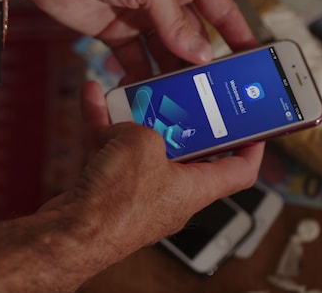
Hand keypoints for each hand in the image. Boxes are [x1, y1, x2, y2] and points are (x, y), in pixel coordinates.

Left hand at [11, 0, 257, 82]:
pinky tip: (149, 94)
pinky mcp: (114, 34)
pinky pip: (134, 61)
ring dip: (172, 75)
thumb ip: (176, 21)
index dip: (236, 32)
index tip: (252, 57)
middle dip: (202, 63)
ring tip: (184, 99)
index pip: (219, 8)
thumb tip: (201, 55)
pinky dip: (141, 78)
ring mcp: (139, 18)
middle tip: (215, 90)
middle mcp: (163, 0)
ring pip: (165, 54)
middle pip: (192, 37)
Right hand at [39, 81, 264, 254]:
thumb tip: (131, 122)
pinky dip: (104, 125)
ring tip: (131, 88)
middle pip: (186, 149)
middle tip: (179, 90)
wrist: (69, 233)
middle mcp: (170, 192)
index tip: (252, 123)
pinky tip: (94, 97)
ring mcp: (139, 191)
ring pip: (142, 145)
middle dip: (178, 115)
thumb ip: (147, 124)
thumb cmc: (115, 204)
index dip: (252, 145)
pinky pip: (112, 150)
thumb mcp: (144, 144)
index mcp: (195, 188)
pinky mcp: (110, 189)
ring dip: (134, 115)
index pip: (240, 170)